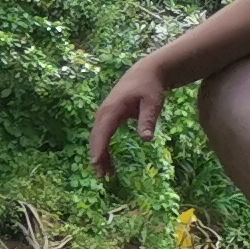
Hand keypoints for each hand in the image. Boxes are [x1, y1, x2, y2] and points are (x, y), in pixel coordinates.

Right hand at [88, 62, 166, 177]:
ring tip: (106, 173)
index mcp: (112, 110)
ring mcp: (105, 115)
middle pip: (97, 138)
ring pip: (98, 138)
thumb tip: (146, 140)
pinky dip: (104, 149)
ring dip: (100, 155)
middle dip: (98, 157)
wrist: (146, 72)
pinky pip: (103, 135)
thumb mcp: (153, 102)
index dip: (98, 149)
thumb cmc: (150, 87)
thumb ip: (148, 120)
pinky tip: (109, 161)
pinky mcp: (109, 117)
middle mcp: (104, 113)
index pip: (102, 132)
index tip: (96, 164)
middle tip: (103, 176)